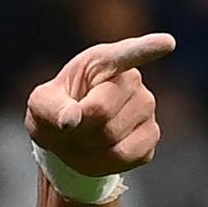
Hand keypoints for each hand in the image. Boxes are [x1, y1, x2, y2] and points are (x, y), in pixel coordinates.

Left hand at [25, 33, 175, 176]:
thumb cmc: (56, 110)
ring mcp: (147, 108)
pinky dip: (101, 163)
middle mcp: (132, 80)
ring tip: (81, 139)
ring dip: (86, 149)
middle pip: (101, 112)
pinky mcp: (151, 136)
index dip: (147, 48)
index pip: (128, 53)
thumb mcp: (40, 104)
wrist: (68, 136)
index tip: (167, 43)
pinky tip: (96, 151)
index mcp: (103, 61)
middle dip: (77, 129)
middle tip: (69, 126)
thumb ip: (51, 108)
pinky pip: (125, 158)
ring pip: (114, 140)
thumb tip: (71, 120)